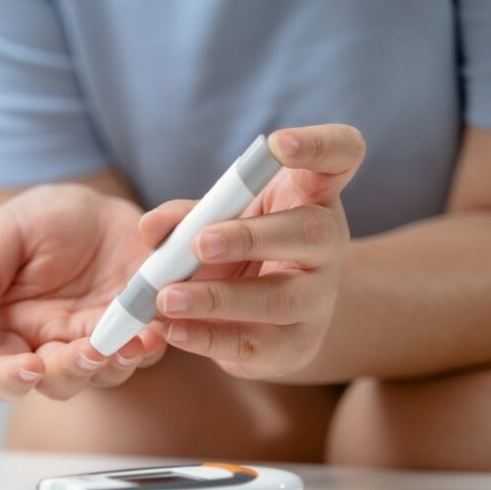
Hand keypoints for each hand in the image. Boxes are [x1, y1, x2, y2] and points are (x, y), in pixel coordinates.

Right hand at [0, 184, 166, 400]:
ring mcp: (100, 340)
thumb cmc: (37, 223)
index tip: (30, 365)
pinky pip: (148, 349)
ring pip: (108, 373)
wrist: (90, 207)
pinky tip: (156, 329)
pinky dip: (153, 344)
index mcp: (13, 332)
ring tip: (134, 340)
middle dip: (75, 370)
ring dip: (119, 362)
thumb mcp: (1, 233)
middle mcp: (56, 346)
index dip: (12, 379)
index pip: (2, 375)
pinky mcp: (138, 328)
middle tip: (91, 349)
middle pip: (60, 382)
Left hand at [139, 124, 365, 379]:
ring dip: (218, 298)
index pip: (341, 155)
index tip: (277, 144)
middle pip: (310, 232)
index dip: (318, 145)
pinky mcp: (294, 345)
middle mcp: (327, 244)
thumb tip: (149, 227)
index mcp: (313, 195)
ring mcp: (319, 299)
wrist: (269, 320)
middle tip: (199, 243)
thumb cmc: (242, 251)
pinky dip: (208, 339)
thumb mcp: (215, 221)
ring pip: (280, 299)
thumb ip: (183, 218)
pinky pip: (253, 344)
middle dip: (250, 237)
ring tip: (167, 298)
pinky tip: (173, 331)